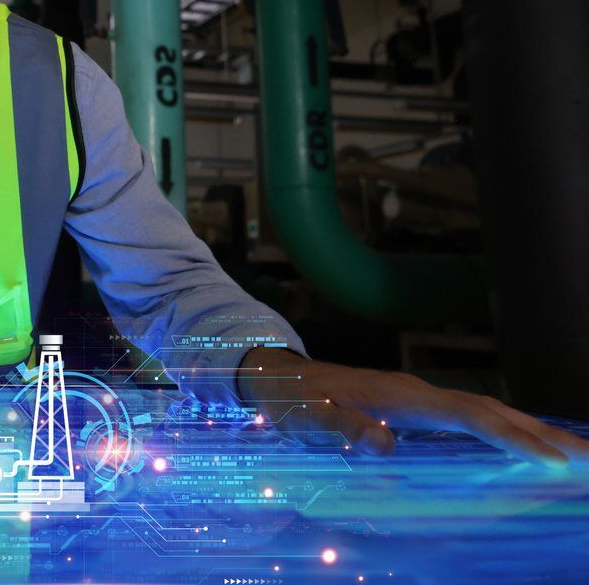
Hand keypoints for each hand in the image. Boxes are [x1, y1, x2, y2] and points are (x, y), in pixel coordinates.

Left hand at [237, 347, 588, 466]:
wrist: (275, 374)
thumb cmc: (293, 402)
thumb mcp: (310, 420)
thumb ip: (343, 431)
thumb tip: (384, 446)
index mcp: (401, 396)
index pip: (469, 416)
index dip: (510, 437)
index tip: (549, 459)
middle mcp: (418, 392)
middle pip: (492, 410)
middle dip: (541, 434)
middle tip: (587, 459)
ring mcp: (419, 396)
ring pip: (486, 411)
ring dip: (530, 431)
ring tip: (574, 454)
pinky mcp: (414, 405)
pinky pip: (471, 418)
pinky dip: (504, 430)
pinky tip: (522, 446)